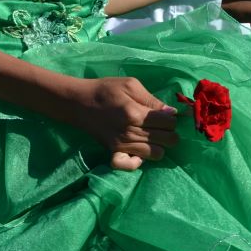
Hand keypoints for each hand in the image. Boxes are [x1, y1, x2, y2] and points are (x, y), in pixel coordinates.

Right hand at [64, 77, 178, 170]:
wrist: (78, 103)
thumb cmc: (105, 90)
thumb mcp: (130, 85)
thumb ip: (152, 100)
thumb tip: (171, 113)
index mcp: (135, 113)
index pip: (169, 123)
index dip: (172, 118)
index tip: (166, 114)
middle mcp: (131, 132)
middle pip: (168, 140)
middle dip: (170, 132)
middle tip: (161, 125)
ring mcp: (123, 145)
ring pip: (157, 154)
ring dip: (160, 145)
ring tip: (152, 136)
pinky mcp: (115, 153)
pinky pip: (133, 165)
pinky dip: (140, 160)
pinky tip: (140, 151)